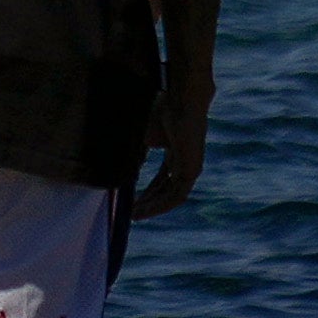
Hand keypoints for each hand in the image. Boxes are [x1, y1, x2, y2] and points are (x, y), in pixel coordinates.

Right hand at [139, 90, 204, 221]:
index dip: (147, 191)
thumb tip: (126, 173)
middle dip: (148, 202)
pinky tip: (145, 209)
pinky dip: (160, 204)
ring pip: (171, 196)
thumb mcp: (143, 137)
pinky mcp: (191, 171)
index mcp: (176, 153)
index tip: (131, 200)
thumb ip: (137, 155)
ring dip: (153, 207)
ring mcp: (190, 168)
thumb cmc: (161, 111)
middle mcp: (185, 163)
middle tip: (131, 213)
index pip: (162, 179)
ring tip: (135, 215)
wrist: (179, 102)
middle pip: (166, 190)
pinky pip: (176, 195)